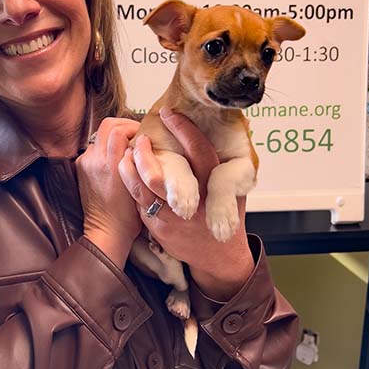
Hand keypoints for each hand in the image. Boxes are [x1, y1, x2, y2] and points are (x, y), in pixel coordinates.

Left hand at [76, 117, 141, 268]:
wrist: (106, 231)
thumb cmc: (127, 214)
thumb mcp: (140, 185)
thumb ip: (138, 160)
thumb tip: (139, 142)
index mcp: (110, 165)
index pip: (118, 129)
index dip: (132, 127)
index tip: (142, 135)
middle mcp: (94, 160)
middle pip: (107, 126)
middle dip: (123, 126)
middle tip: (135, 136)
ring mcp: (85, 163)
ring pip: (99, 136)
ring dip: (114, 137)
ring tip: (126, 148)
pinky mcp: (81, 168)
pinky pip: (94, 148)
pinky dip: (105, 148)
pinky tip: (114, 159)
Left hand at [118, 108, 253, 298]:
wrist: (218, 256)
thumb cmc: (224, 214)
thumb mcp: (236, 186)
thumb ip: (231, 156)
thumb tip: (243, 122)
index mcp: (214, 186)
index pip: (198, 152)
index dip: (183, 130)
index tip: (168, 112)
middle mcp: (192, 203)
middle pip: (160, 174)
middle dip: (145, 153)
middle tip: (139, 138)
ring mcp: (172, 218)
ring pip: (142, 189)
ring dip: (130, 169)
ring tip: (126, 154)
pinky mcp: (158, 229)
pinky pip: (139, 203)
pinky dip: (131, 187)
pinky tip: (126, 174)